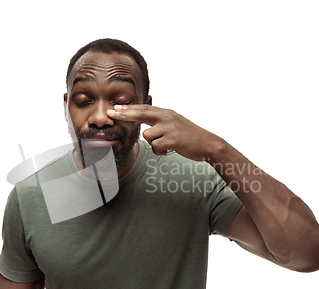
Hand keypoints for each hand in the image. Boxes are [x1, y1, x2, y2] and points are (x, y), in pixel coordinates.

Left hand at [107, 104, 226, 160]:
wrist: (208, 144)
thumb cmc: (190, 136)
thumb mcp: (175, 123)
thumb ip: (160, 121)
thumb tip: (145, 123)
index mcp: (167, 112)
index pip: (144, 108)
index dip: (128, 108)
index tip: (115, 108)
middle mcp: (167, 117)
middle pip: (141, 114)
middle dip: (124, 114)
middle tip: (110, 114)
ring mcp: (170, 128)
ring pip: (148, 136)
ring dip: (154, 144)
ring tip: (166, 145)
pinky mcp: (172, 140)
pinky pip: (156, 147)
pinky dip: (160, 151)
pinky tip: (169, 150)